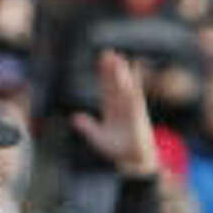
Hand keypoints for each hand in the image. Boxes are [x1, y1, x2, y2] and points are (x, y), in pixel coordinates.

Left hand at [70, 50, 158, 177]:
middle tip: (107, 53)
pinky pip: (135, 95)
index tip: (101, 62)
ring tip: (117, 58)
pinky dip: (134, 83)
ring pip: (123, 86)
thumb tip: (74, 117)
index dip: (103, 76)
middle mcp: (120, 106)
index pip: (105, 89)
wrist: (133, 160)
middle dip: (110, 69)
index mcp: (110, 111)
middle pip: (114, 84)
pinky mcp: (137, 112)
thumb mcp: (97, 138)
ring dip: (120, 73)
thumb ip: (87, 127)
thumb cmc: (117, 150)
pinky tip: (135, 70)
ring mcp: (129, 108)